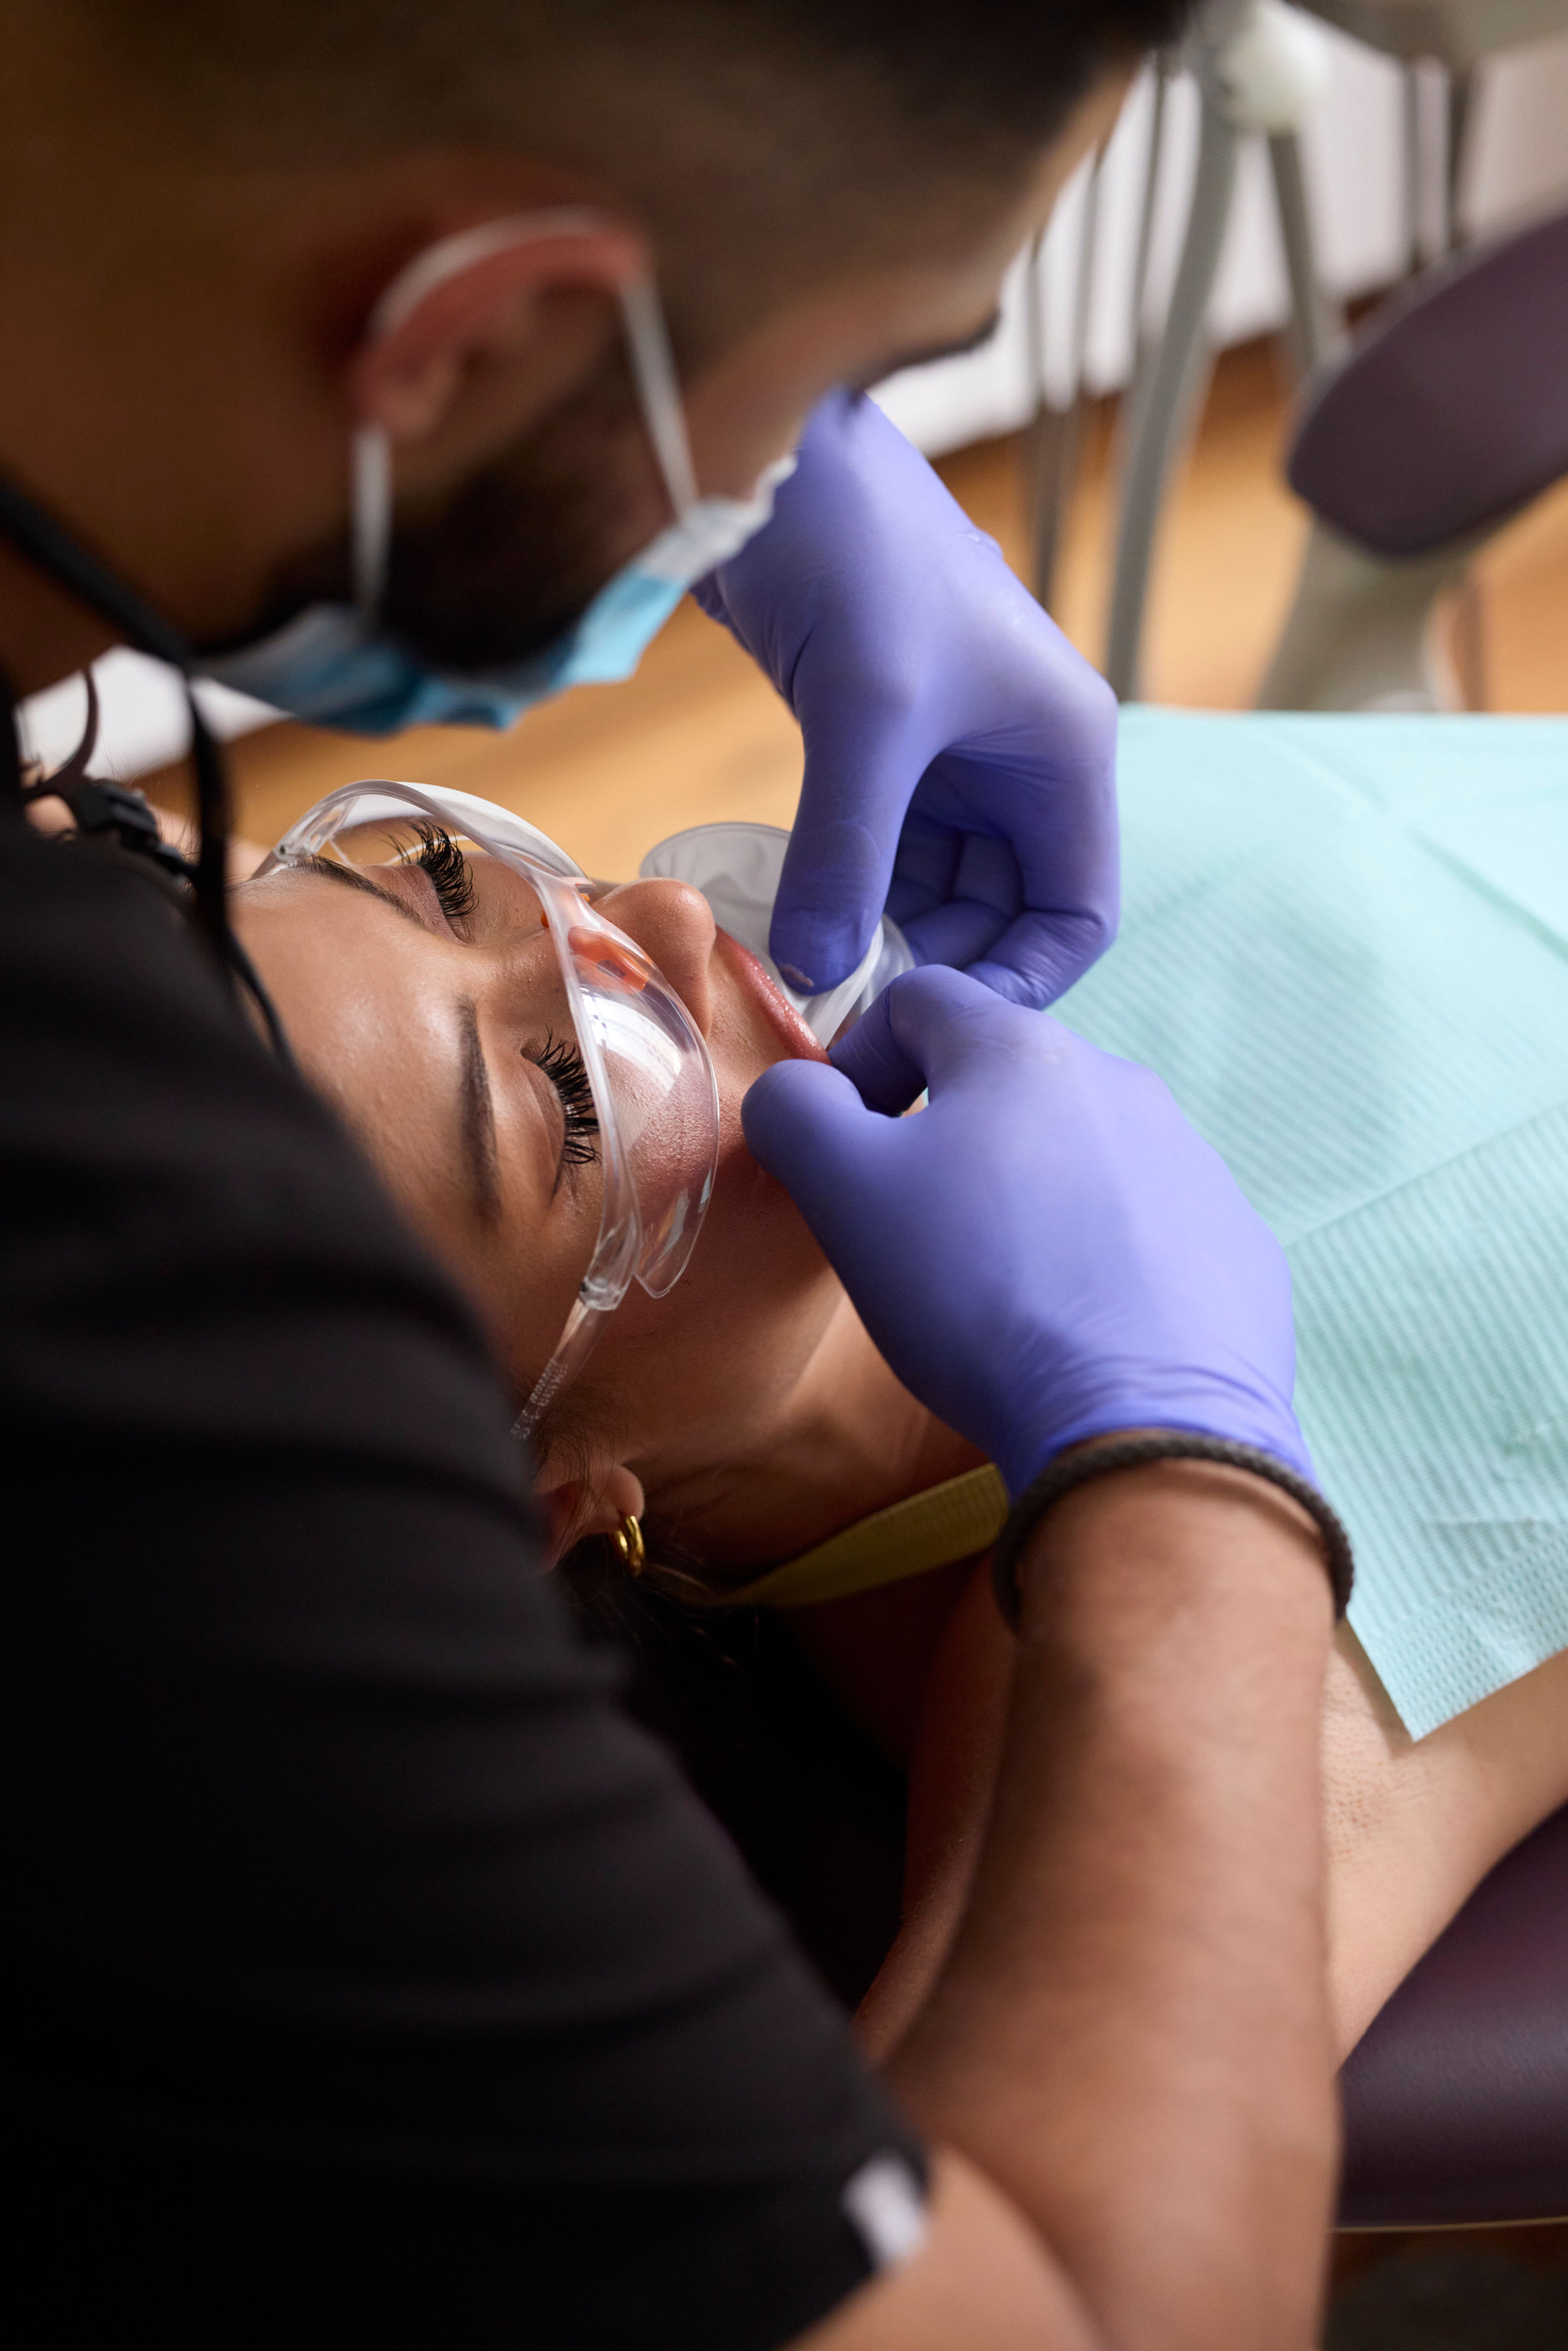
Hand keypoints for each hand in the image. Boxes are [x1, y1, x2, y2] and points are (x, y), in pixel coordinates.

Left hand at [693, 388, 1117, 1007]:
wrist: (778, 457)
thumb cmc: (858, 555)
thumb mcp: (867, 715)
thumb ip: (848, 852)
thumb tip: (818, 974)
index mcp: (1064, 754)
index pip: (1075, 913)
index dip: (1020, 983)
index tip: (935, 1034)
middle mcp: (1019, 768)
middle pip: (999, 917)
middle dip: (933, 970)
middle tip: (847, 1025)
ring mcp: (947, 764)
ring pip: (931, 895)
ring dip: (878, 940)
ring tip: (811, 986)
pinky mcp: (877, 753)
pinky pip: (874, 856)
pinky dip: (840, 896)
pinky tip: (789, 929)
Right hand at [742, 970, 1309, 1496]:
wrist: (1143, 1427)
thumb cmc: (977, 1294)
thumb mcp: (844, 1193)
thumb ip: (796, 1113)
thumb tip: (799, 1092)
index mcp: (1021, 1049)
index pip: (920, 999)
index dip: (861, 1058)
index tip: (844, 1141)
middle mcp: (1123, 1083)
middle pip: (1007, 1078)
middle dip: (948, 1135)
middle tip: (913, 1230)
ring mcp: (1193, 1163)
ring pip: (1081, 1152)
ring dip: (1027, 1196)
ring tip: (999, 1289)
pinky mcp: (1236, 1243)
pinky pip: (1149, 1226)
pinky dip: (1103, 1257)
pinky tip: (1078, 1326)